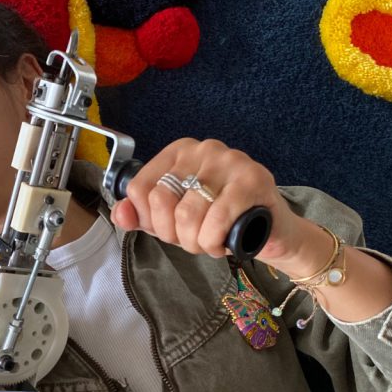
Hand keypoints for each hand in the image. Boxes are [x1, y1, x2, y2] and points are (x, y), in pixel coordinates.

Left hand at [110, 138, 306, 264]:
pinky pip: (216, 220)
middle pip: (162, 200)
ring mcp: (230, 160)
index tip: (169, 229)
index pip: (139, 188)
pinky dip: (214, 242)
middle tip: (194, 239)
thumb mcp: (173, 219)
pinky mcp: (253, 179)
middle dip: (174, 234)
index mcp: (178, 151)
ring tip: (211, 242)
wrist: (271, 233)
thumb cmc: (220, 221)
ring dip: (197, 242)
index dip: (149, 220)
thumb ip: (143, 215)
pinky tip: (224, 243)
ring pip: (188, 214)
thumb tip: (120, 214)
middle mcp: (203, 148)